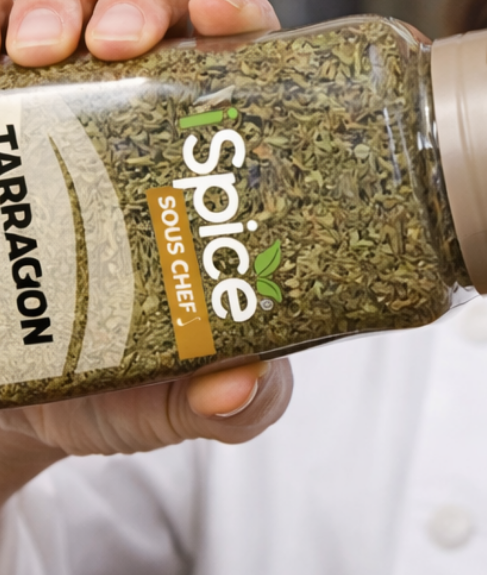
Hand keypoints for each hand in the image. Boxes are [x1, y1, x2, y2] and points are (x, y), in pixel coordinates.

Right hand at [0, 0, 289, 505]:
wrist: (28, 401)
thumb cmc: (129, 387)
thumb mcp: (189, 404)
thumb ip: (235, 404)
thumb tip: (238, 386)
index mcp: (219, 178)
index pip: (245, 67)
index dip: (236, 19)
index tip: (222, 20)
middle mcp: (149, 131)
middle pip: (158, 19)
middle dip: (138, 2)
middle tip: (113, 44)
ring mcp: (69, 118)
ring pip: (66, 10)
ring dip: (51, 0)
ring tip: (33, 48)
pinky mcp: (5, 120)